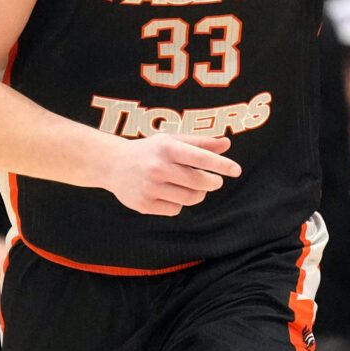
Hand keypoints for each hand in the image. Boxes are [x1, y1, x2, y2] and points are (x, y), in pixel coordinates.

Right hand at [102, 134, 240, 216]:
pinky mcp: (144, 204)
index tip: (236, 170)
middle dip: (212, 182)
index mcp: (167, 148)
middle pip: (199, 182)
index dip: (222, 165)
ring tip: (190, 186)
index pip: (201, 158)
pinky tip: (168, 193)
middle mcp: (158, 167)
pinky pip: (175, 209)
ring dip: (196, 194)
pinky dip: (177, 203)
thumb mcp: (171, 141)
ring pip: (190, 198)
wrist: (113, 164)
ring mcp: (150, 187)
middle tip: (214, 181)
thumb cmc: (149, 150)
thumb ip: (200, 143)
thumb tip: (226, 145)